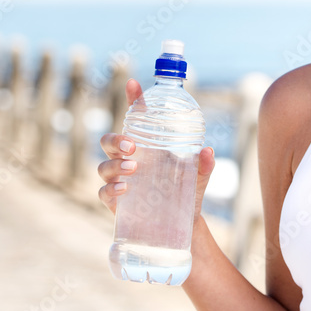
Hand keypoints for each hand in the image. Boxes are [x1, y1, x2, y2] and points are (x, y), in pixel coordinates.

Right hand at [96, 78, 215, 220]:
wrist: (181, 227)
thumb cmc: (186, 194)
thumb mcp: (198, 177)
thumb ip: (203, 165)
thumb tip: (207, 151)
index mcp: (147, 147)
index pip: (135, 119)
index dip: (132, 100)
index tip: (133, 84)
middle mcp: (129, 160)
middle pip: (108, 141)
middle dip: (115, 140)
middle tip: (132, 147)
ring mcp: (119, 180)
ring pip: (103, 166)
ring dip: (114, 165)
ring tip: (133, 170)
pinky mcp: (115, 202)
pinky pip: (103, 192)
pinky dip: (111, 189)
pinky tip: (125, 189)